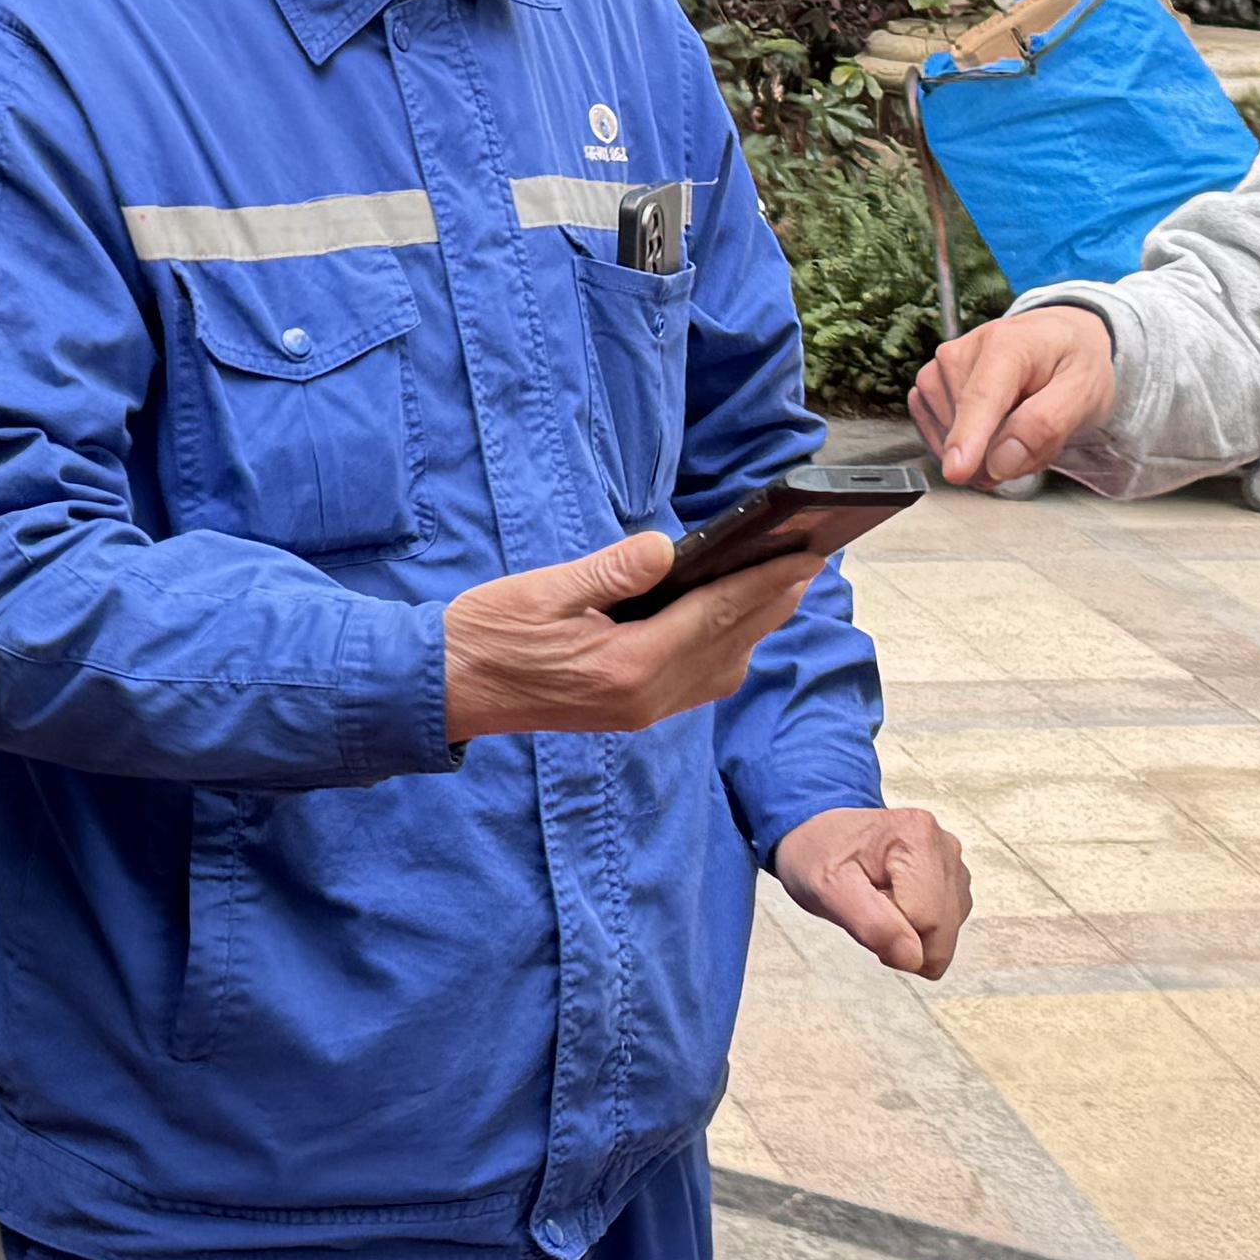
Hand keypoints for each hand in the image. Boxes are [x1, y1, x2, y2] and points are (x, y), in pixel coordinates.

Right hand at [442, 531, 829, 743]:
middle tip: (811, 560)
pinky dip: (725, 651)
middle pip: (729, 644)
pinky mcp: (630, 713)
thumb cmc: (488, 633)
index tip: (803, 553)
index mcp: (626, 666)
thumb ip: (610, 571)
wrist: (448, 690)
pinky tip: (731, 626)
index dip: (764, 582)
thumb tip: (665, 547)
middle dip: (772, 601)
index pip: (714, 616)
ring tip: (781, 586)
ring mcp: (640, 711)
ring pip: (721, 669)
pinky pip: (697, 684)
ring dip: (754, 628)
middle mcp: (644, 697)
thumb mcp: (545, 590)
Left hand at [775, 803, 969, 977]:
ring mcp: (952, 861)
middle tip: (871, 911)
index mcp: (916, 839)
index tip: (865, 917)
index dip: (896, 938)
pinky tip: (896, 902)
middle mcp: (943, 845)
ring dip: (914, 932)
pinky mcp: (954, 875)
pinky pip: (949, 921)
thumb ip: (872, 925)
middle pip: (944, 928)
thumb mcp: (827, 889)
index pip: (928, 921)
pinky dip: (921, 924)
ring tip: (880, 903)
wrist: (821, 835)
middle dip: (907, 937)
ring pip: (949, 929)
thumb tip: (913, 958)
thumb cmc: (820, 855)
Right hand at [911, 305, 1115, 494]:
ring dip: (980, 450)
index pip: (981, 397)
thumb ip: (1046, 425)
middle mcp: (965, 350)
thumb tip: (1000, 462)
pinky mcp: (931, 383)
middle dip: (995, 453)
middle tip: (1035, 440)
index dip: (968, 438)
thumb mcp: (1084, 393)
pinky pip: (933, 432)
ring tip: (1015, 427)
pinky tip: (988, 430)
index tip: (957, 472)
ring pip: (946, 434)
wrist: (1061, 341)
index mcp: (1007, 344)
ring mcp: (942, 367)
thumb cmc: (1074, 363)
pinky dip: (961, 444)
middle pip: (965, 425)